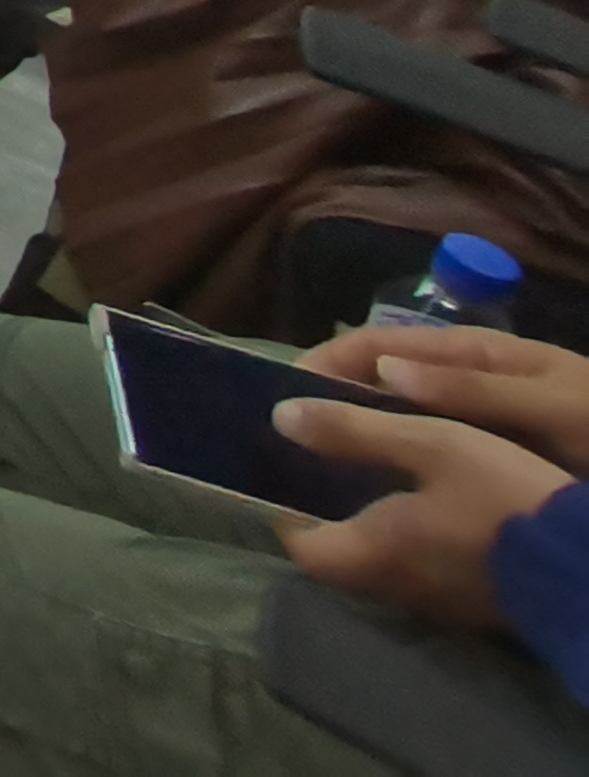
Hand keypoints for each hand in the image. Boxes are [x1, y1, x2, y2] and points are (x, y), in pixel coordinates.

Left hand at [280, 397, 570, 628]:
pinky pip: (419, 565)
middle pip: (336, 552)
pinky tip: (422, 498)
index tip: (282, 462)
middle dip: (324, 507)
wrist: (586, 570)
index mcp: (370, 552)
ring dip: (368, 519)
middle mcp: (393, 587)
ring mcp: (436, 601)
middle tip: (326, 455)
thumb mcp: (432, 446)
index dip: (281, 503)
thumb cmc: (502, 502)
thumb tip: (280, 417)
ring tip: (369, 466)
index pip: (296, 540)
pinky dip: (407, 532)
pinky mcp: (470, 602)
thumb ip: (353, 431)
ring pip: (379, 559)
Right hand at [311, 319, 588, 468]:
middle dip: (338, 397)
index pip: (392, 343)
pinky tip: (377, 498)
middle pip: (391, 382)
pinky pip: (433, 460)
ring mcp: (487, 428)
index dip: (338, 357)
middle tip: (287, 432)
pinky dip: (398, 469)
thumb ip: (475, 388)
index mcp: (486, 357)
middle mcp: (477, 386)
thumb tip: (384, 369)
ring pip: (406, 424)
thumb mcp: (554, 406)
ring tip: (315, 467)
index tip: (289, 386)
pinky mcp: (496, 467)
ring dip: (362, 435)